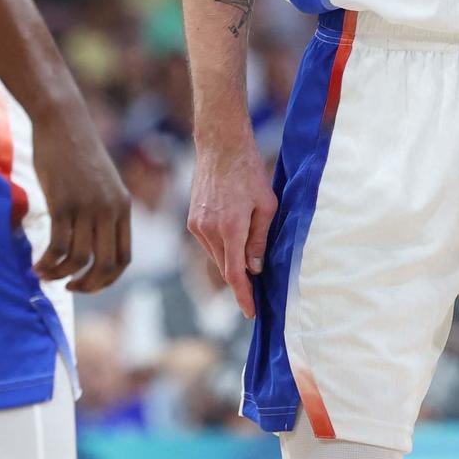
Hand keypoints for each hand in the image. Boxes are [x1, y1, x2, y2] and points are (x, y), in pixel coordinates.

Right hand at [28, 97, 132, 294]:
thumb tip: (90, 239)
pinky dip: (47, 262)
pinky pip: (57, 246)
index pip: (124, 258)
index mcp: (122, 206)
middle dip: (87, 285)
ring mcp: (87, 207)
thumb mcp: (100, 182)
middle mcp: (109, 210)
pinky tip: (36, 264)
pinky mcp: (63, 203)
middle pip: (105, 264)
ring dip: (60, 275)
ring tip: (44, 274)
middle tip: (68, 287)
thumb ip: (102, 208)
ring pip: (78, 259)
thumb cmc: (76, 151)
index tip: (87, 283)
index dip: (107, 279)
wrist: (62, 121)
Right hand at [186, 126, 278, 319]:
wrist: (220, 146)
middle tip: (256, 292)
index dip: (243, 297)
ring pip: (216, 256)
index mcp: (231, 229)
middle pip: (225, 268)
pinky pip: (208, 244)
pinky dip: (221, 248)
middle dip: (240, 282)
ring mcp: (197, 225)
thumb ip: (260, 240)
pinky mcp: (191, 219)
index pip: (236, 274)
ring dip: (231, 262)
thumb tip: (254, 269)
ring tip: (249, 261)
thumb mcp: (266, 206)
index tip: (250, 312)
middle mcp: (209, 231)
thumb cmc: (249, 172)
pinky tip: (234, 240)